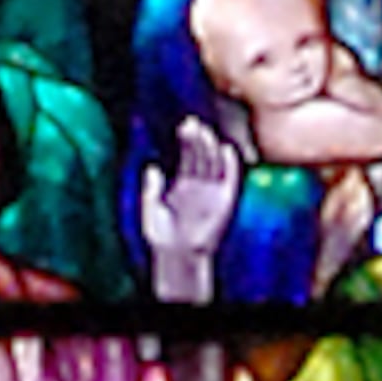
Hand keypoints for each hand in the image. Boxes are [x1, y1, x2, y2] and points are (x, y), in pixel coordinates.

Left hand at [139, 114, 242, 298]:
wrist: (179, 257)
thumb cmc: (162, 237)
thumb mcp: (150, 210)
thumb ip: (150, 190)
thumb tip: (152, 167)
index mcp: (182, 184)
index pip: (188, 156)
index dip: (188, 141)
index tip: (185, 125)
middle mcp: (199, 185)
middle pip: (201, 156)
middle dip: (198, 139)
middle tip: (193, 123)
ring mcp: (212, 192)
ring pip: (214, 163)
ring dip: (211, 147)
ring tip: (205, 132)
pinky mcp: (225, 201)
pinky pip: (230, 179)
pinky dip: (231, 164)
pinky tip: (227, 149)